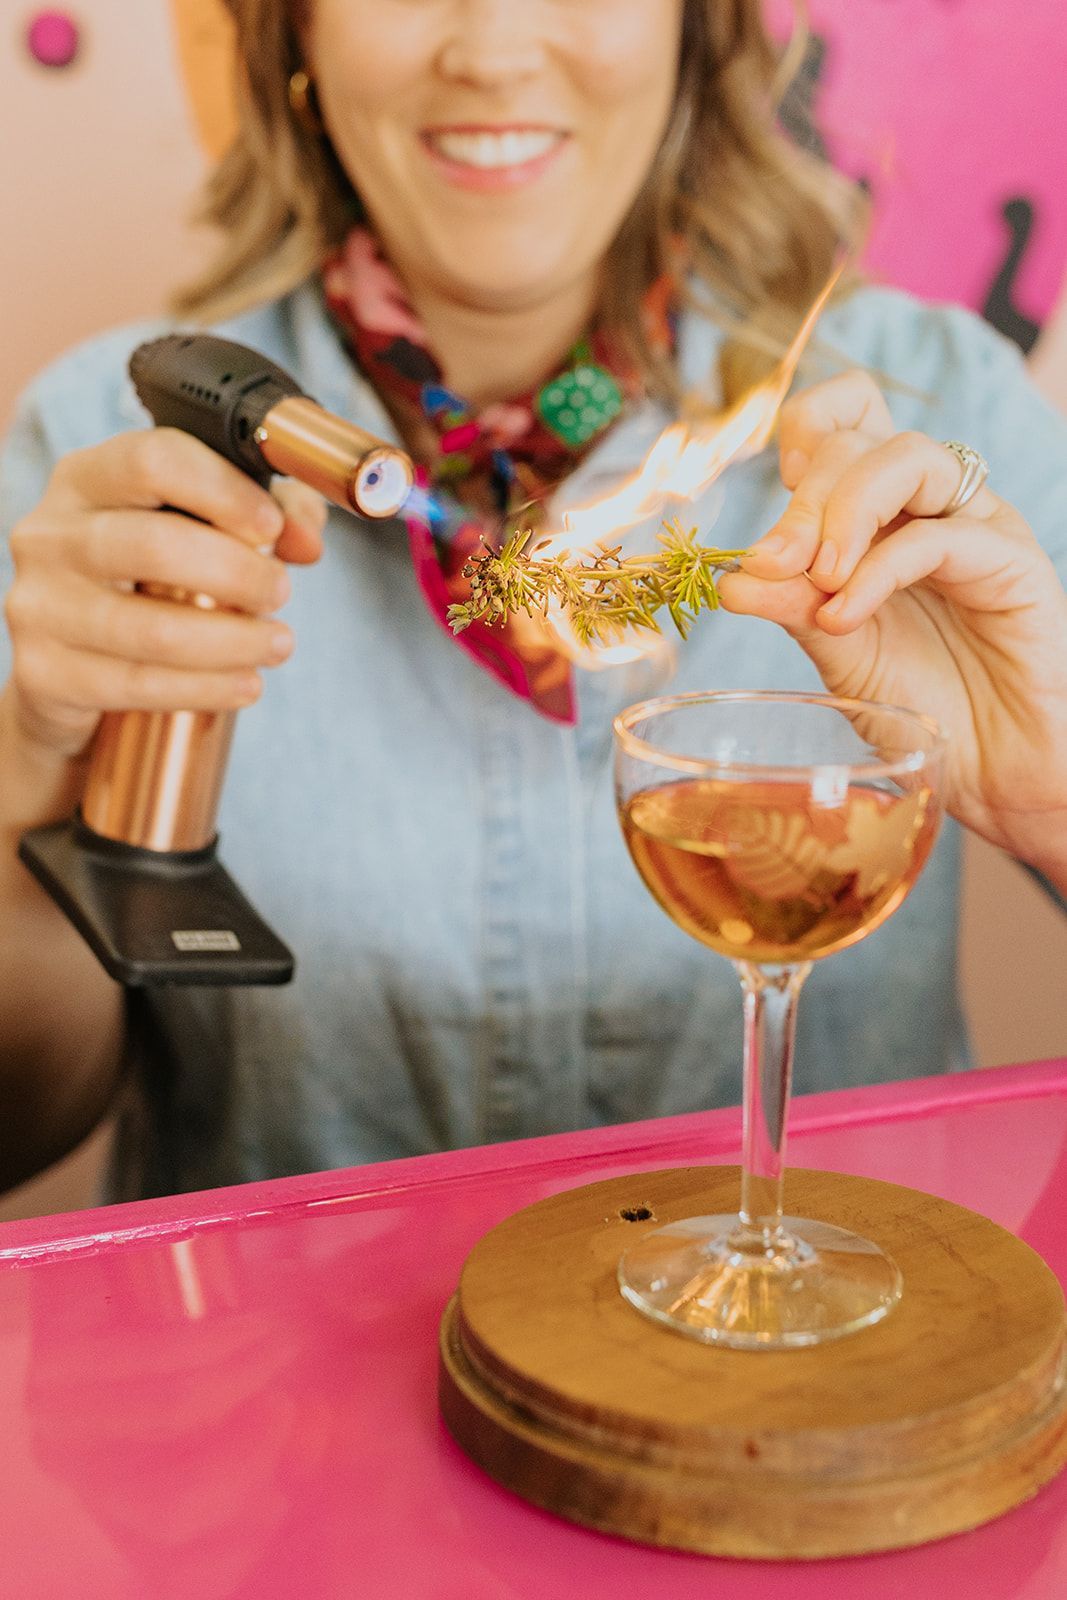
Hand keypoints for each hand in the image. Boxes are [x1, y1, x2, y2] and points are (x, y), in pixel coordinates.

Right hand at [4, 428, 326, 758]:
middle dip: (238, 573)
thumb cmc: (147, 580)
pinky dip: (206, 688)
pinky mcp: (45, 672)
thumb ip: (272, 515)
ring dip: (234, 641)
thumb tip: (307, 540)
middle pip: (155, 545)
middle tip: (281, 592)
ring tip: (278, 645)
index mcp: (88, 479)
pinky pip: (138, 685)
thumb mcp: (205, 529)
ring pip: (154, 628)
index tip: (272, 526)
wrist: (67, 665)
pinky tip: (246, 684)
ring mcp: (40, 605)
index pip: (153, 460)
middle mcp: (50, 534)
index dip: (224, 490)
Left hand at [717, 370, 1066, 882]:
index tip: (771, 517)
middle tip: (773, 565)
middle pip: (862, 440)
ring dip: (845, 511)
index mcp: (883, 512)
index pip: (846, 417)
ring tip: (818, 580)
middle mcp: (930, 506)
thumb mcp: (840, 654)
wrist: (995, 769)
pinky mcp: (1012, 559)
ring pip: (909, 459)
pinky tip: (845, 615)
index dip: (801, 438)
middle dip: (804, 501)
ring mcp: (975, 525)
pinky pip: (938, 536)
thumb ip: (792, 610)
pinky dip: (878, 570)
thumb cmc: (925, 705)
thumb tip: (730, 581)